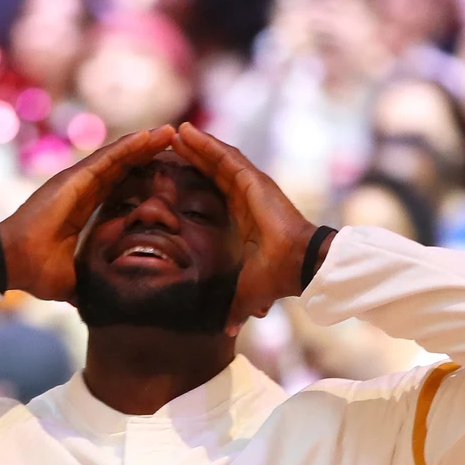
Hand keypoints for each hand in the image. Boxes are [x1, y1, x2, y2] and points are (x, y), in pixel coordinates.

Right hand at [0, 127, 175, 301]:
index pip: (119, 187)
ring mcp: (77, 181)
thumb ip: (94, 281)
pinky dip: (128, 146)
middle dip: (148, 154)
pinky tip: (148, 136)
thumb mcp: (77, 278)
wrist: (13, 264)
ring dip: (144, 143)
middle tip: (175, 141)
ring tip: (168, 132)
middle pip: (122, 166)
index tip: (165, 171)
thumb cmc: (38, 272)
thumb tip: (108, 304)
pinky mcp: (73, 178)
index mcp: (83, 209)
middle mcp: (81, 190)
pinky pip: (106, 158)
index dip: (141, 176)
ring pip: (117, 156)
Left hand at [170, 123, 318, 323]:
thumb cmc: (275, 278)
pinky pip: (226, 157)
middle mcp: (247, 196)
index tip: (174, 173)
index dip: (195, 179)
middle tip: (166, 145)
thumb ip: (234, 308)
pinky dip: (206, 144)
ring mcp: (251, 185)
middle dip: (191, 156)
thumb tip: (226, 333)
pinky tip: (187, 133)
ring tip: (173, 132)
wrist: (297, 267)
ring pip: (218, 158)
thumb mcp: (246, 293)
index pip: (214, 191)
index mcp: (243, 215)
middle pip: (213, 169)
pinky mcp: (254, 179)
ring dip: (195, 144)